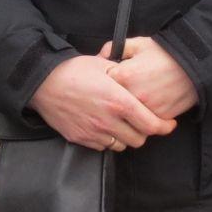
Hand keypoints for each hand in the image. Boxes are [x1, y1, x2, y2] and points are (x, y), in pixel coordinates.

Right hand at [31, 55, 175, 151]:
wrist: (43, 83)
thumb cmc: (73, 70)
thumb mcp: (104, 64)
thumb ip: (125, 75)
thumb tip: (139, 78)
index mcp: (118, 101)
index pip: (151, 124)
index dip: (164, 126)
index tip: (168, 124)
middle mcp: (108, 121)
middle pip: (139, 139)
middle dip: (144, 132)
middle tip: (142, 122)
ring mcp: (94, 132)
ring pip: (122, 146)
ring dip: (126, 137)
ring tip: (121, 123)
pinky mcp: (81, 138)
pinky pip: (103, 146)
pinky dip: (108, 140)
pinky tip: (103, 126)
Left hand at [100, 36, 198, 120]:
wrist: (195, 65)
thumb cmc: (166, 53)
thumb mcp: (139, 44)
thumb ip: (116, 48)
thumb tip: (101, 56)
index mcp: (124, 75)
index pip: (102, 85)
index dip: (106, 81)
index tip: (111, 79)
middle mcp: (133, 95)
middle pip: (113, 104)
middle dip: (115, 98)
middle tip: (121, 92)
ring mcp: (147, 109)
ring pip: (128, 116)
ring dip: (128, 111)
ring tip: (134, 100)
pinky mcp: (159, 117)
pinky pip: (145, 122)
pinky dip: (144, 117)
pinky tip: (146, 107)